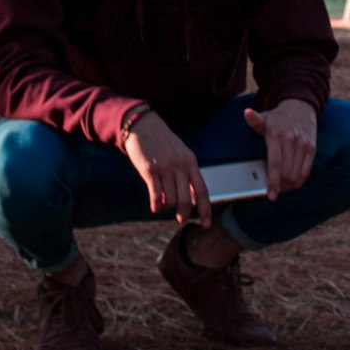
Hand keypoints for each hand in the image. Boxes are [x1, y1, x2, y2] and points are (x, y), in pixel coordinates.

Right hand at [123, 112, 211, 226]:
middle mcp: (179, 165)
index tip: (206, 224)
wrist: (142, 125)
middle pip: (186, 200)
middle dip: (184, 214)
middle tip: (180, 219)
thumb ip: (188, 173)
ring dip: (167, 207)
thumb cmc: (162, 142)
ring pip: (170, 200)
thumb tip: (195, 197)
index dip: (206, 210)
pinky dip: (156, 206)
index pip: (202, 190)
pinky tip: (154, 207)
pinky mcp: (149, 170)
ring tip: (163, 204)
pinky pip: (155, 195)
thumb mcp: (181, 153)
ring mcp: (164, 168)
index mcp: (191, 162)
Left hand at [244, 98, 316, 200]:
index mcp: (276, 135)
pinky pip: (306, 171)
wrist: (300, 106)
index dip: (273, 182)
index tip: (271, 195)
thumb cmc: (278, 117)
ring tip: (282, 188)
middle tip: (274, 191)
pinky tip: (292, 183)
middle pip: (286, 172)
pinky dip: (299, 181)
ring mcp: (303, 145)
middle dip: (280, 186)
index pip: (275, 163)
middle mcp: (291, 140)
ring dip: (289, 186)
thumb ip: (254, 120)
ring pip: (296, 174)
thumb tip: (247, 113)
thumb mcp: (265, 117)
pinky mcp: (312, 148)